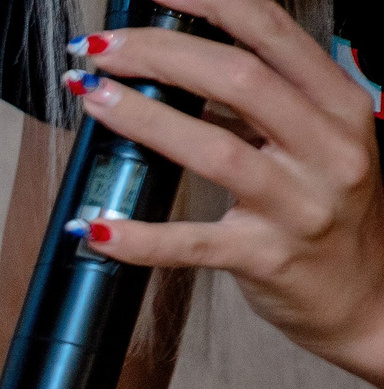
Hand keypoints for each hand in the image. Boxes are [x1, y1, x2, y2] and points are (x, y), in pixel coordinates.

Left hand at [66, 0, 383, 385]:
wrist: (367, 300)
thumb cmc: (330, 215)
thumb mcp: (318, 145)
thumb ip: (266, 106)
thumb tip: (183, 66)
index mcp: (341, 105)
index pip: (273, 32)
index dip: (209, 4)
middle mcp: (328, 148)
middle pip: (238, 77)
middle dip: (160, 53)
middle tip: (98, 49)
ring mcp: (300, 204)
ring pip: (213, 147)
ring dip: (141, 117)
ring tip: (91, 98)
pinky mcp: (268, 258)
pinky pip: (190, 243)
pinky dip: (137, 236)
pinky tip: (93, 227)